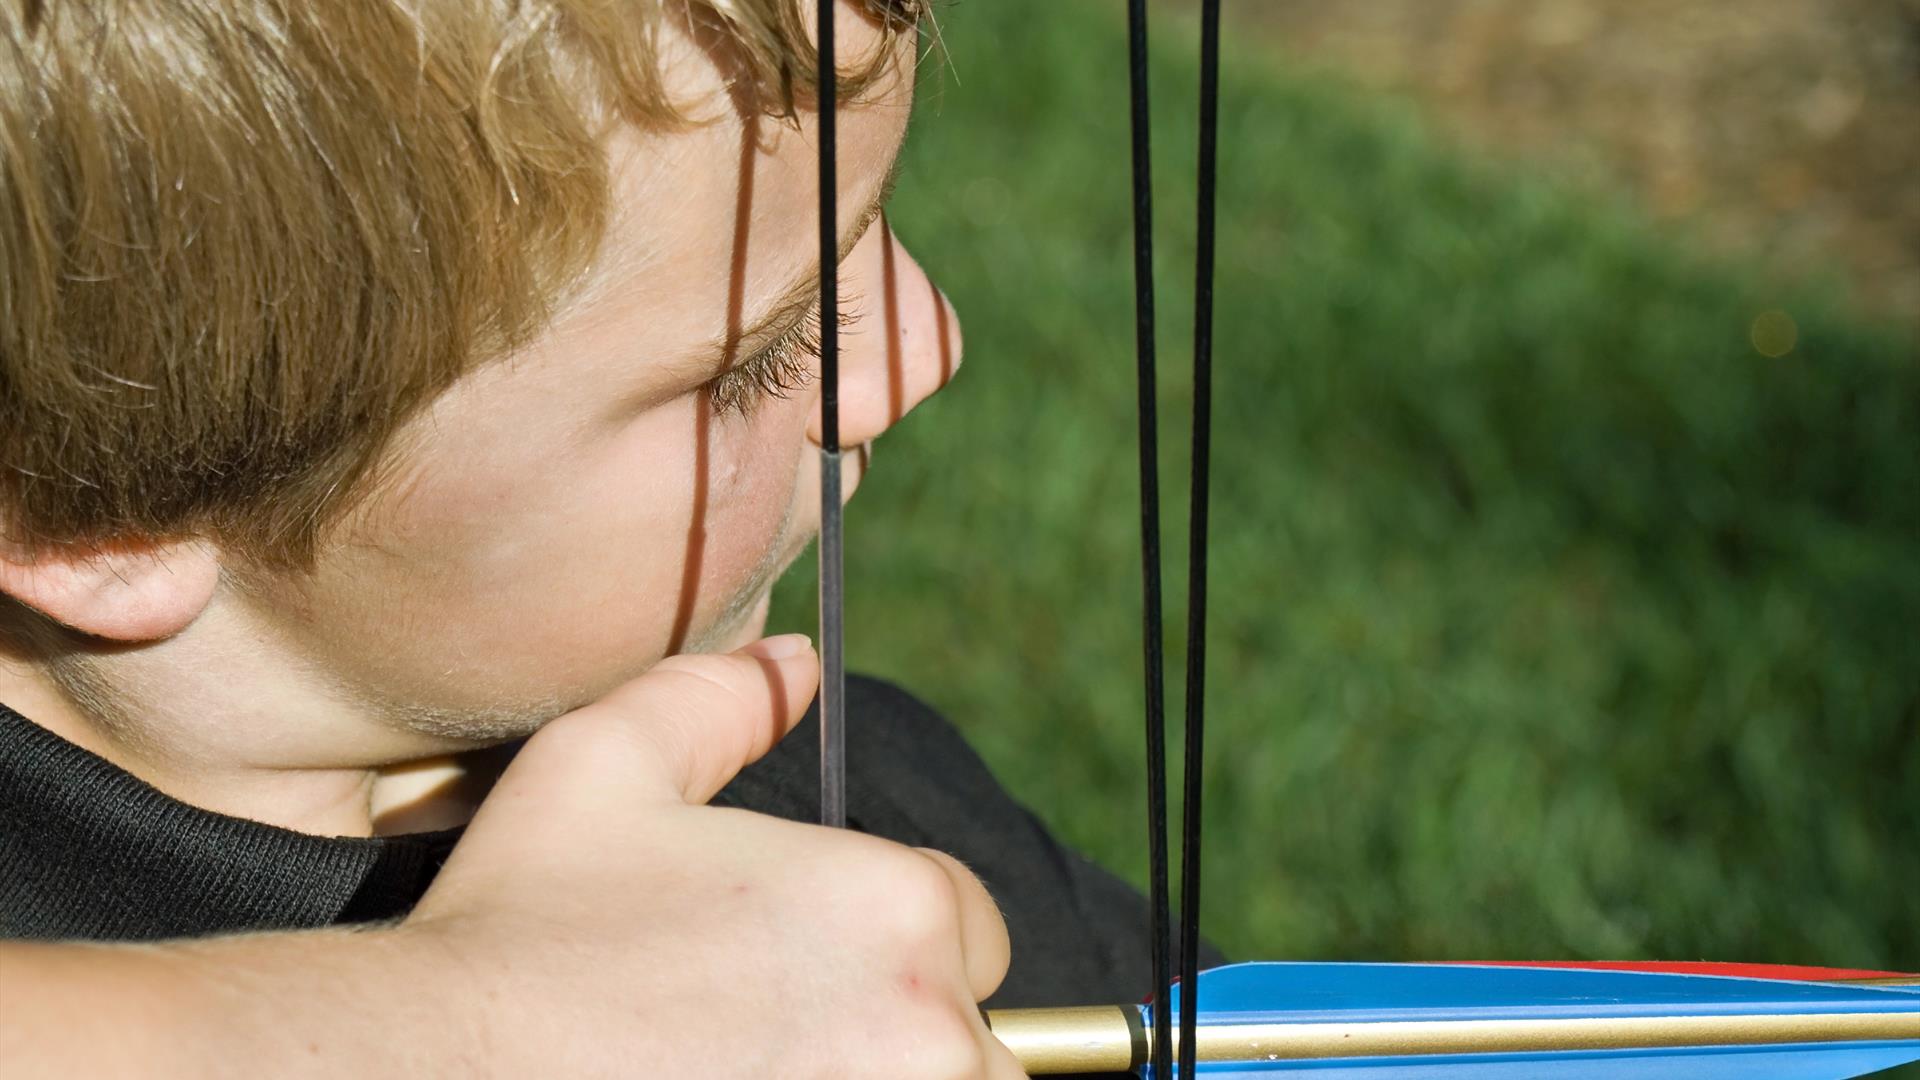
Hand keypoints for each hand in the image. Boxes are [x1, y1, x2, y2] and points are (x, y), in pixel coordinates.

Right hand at [400, 635, 1025, 1077]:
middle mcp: (929, 1029)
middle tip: (775, 1035)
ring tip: (766, 1073)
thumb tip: (795, 661)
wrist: (432, 1070)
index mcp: (894, 903)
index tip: (792, 967)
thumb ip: (719, 699)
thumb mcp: (606, 765)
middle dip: (897, 1030)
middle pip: (974, 1036)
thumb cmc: (521, 927)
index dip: (882, 940)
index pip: (965, 923)